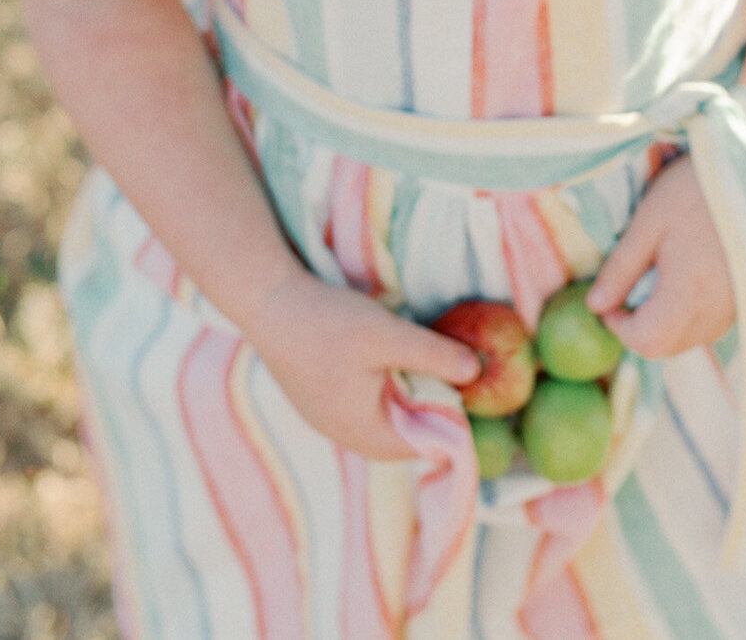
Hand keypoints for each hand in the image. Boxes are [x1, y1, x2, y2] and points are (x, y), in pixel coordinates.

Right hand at [243, 270, 480, 460]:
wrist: (267, 300)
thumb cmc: (326, 321)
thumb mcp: (389, 335)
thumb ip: (435, 355)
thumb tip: (478, 372)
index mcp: (363, 432)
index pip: (425, 444)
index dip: (453, 418)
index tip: (472, 386)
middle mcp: (344, 435)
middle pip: (406, 432)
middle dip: (432, 404)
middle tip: (453, 366)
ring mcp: (329, 418)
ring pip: (386, 415)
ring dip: (409, 392)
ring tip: (424, 357)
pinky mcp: (320, 397)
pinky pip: (366, 403)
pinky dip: (386, 385)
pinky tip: (390, 355)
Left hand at [584, 157, 735, 358]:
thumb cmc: (692, 191)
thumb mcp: (648, 223)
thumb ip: (621, 269)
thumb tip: (595, 306)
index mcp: (687, 297)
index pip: (647, 343)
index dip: (619, 328)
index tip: (609, 299)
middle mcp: (715, 313)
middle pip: (668, 347)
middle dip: (640, 327)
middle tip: (628, 288)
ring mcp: (734, 308)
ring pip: (689, 338)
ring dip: (664, 322)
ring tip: (657, 277)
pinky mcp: (744, 298)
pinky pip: (709, 323)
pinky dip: (688, 313)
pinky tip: (684, 276)